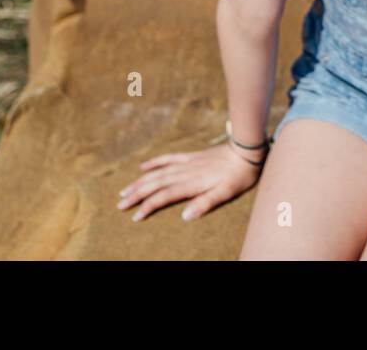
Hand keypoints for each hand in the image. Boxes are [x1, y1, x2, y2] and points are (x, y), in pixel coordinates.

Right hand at [117, 142, 264, 221]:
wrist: (246, 150)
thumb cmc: (239, 175)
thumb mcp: (226, 193)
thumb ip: (205, 203)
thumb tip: (184, 216)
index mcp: (192, 183)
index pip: (164, 196)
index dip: (148, 205)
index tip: (135, 216)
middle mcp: (185, 172)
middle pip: (155, 183)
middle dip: (137, 194)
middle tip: (120, 204)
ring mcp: (187, 163)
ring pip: (158, 172)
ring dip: (140, 181)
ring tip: (125, 190)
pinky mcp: (191, 157)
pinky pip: (169, 158)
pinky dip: (154, 163)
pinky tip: (143, 166)